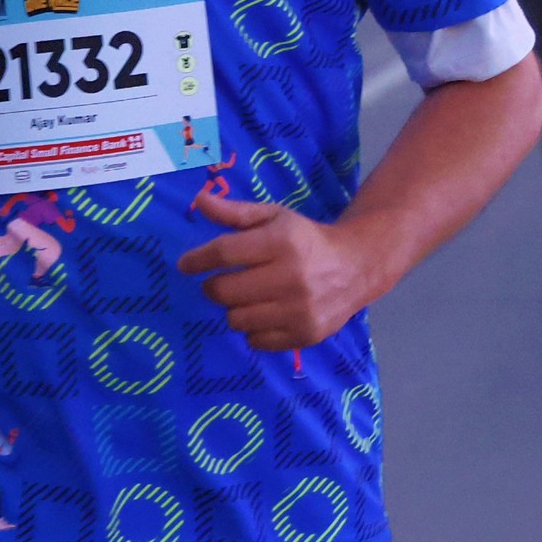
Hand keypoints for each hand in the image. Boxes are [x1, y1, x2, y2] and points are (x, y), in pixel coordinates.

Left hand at [175, 192, 374, 350]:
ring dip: (234, 309)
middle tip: (222, 282)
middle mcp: (292, 277)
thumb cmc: (306, 239)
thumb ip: (235, 213)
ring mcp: (300, 310)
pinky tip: (265, 313)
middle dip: (214, 287)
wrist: (356, 267)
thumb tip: (199, 200)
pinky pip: (255, 341)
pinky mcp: (305, 334)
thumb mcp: (274, 217)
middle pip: (225, 292)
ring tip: (248, 297)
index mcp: (282, 242)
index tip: (186, 264)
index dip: (197, 259)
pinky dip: (253, 329)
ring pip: (236, 320)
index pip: (224, 253)